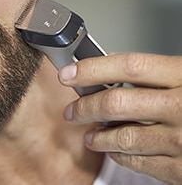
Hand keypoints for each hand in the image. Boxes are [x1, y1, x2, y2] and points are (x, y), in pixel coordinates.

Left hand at [59, 53, 181, 184]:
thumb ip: (158, 72)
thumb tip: (114, 67)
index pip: (127, 66)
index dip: (93, 68)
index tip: (70, 73)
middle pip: (117, 102)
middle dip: (87, 106)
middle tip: (73, 109)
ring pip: (125, 137)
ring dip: (99, 135)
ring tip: (88, 132)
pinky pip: (142, 163)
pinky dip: (122, 156)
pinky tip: (114, 150)